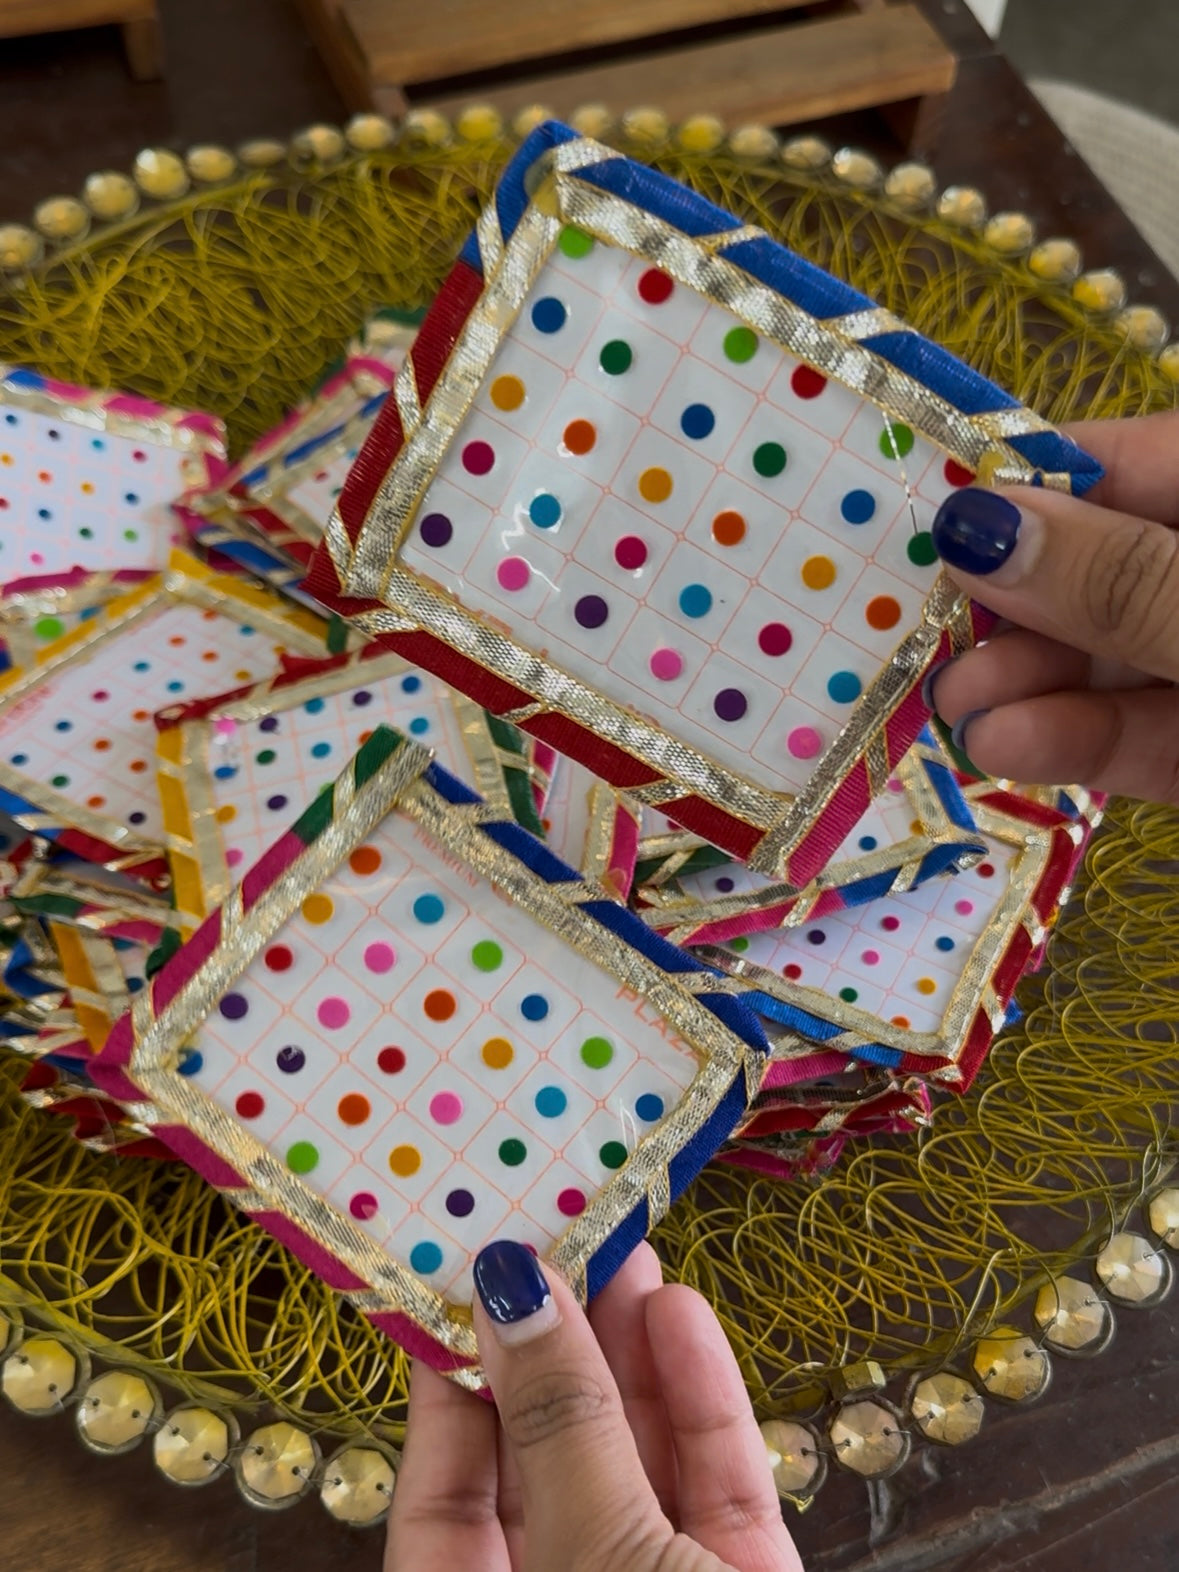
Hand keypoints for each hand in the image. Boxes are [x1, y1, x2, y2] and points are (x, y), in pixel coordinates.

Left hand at [385, 1240, 803, 1571]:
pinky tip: (680, 1315)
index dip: (451, 1386)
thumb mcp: (596, 1554)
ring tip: (624, 1249)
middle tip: (561, 1242)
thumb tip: (509, 1291)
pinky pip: (712, 1487)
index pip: (441, 1500)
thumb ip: (560, 1426)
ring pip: (634, 1463)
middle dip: (556, 1350)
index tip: (464, 1279)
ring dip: (631, 1355)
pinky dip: (701, 1403)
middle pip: (545, 1465)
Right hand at [928, 410, 1178, 802]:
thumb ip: (1122, 577)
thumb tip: (979, 524)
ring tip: (954, 708)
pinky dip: (1075, 741)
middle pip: (1099, 565)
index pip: (1118, 463)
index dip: (1020, 486)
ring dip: (1025, 684)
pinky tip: (1004, 745)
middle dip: (1007, 604)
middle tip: (919, 638)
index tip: (918, 518)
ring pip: (1113, 657)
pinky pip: (1143, 734)